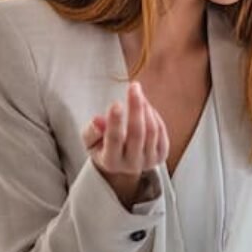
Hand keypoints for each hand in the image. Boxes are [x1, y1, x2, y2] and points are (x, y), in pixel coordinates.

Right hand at [82, 82, 168, 206]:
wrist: (122, 164)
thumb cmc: (103, 147)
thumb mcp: (90, 141)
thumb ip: (91, 131)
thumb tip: (98, 121)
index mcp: (110, 162)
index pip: (114, 140)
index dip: (115, 121)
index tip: (116, 103)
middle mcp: (131, 164)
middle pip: (137, 133)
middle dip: (135, 107)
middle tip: (134, 86)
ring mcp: (149, 161)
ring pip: (151, 130)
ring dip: (145, 108)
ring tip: (137, 93)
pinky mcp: (161, 155)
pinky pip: (161, 131)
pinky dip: (153, 115)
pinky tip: (145, 106)